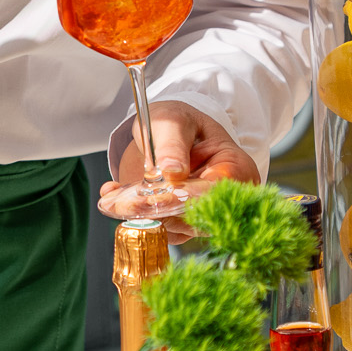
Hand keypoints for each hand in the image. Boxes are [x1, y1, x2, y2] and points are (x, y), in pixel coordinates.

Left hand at [100, 101, 258, 240]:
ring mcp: (206, 214)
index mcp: (237, 168)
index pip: (212, 193)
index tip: (149, 199)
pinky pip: (161, 229)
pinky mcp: (184, 224)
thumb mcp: (172, 121)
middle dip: (154, 211)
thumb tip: (173, 171)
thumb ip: (172, 143)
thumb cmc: (176, 122)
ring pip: (175, 227)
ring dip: (141, 215)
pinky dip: (137, 217)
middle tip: (118, 202)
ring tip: (114, 197)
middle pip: (194, 216)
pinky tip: (118, 199)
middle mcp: (226, 198)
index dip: (180, 198)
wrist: (167, 134)